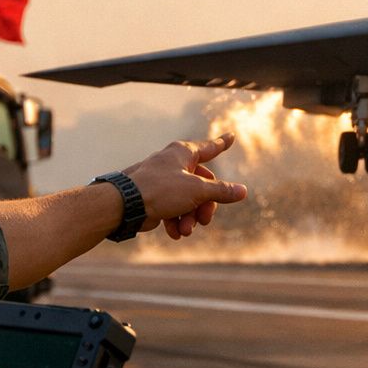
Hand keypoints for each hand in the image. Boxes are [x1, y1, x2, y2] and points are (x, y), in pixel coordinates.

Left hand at [123, 133, 247, 239]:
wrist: (125, 205)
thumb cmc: (160, 190)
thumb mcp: (197, 190)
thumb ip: (221, 191)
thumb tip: (242, 191)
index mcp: (183, 153)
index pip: (209, 148)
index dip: (222, 143)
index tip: (231, 135)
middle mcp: (173, 164)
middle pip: (202, 184)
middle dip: (205, 206)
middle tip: (205, 220)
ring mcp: (163, 181)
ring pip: (187, 200)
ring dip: (190, 218)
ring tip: (185, 230)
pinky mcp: (154, 197)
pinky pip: (173, 209)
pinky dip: (176, 221)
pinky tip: (174, 233)